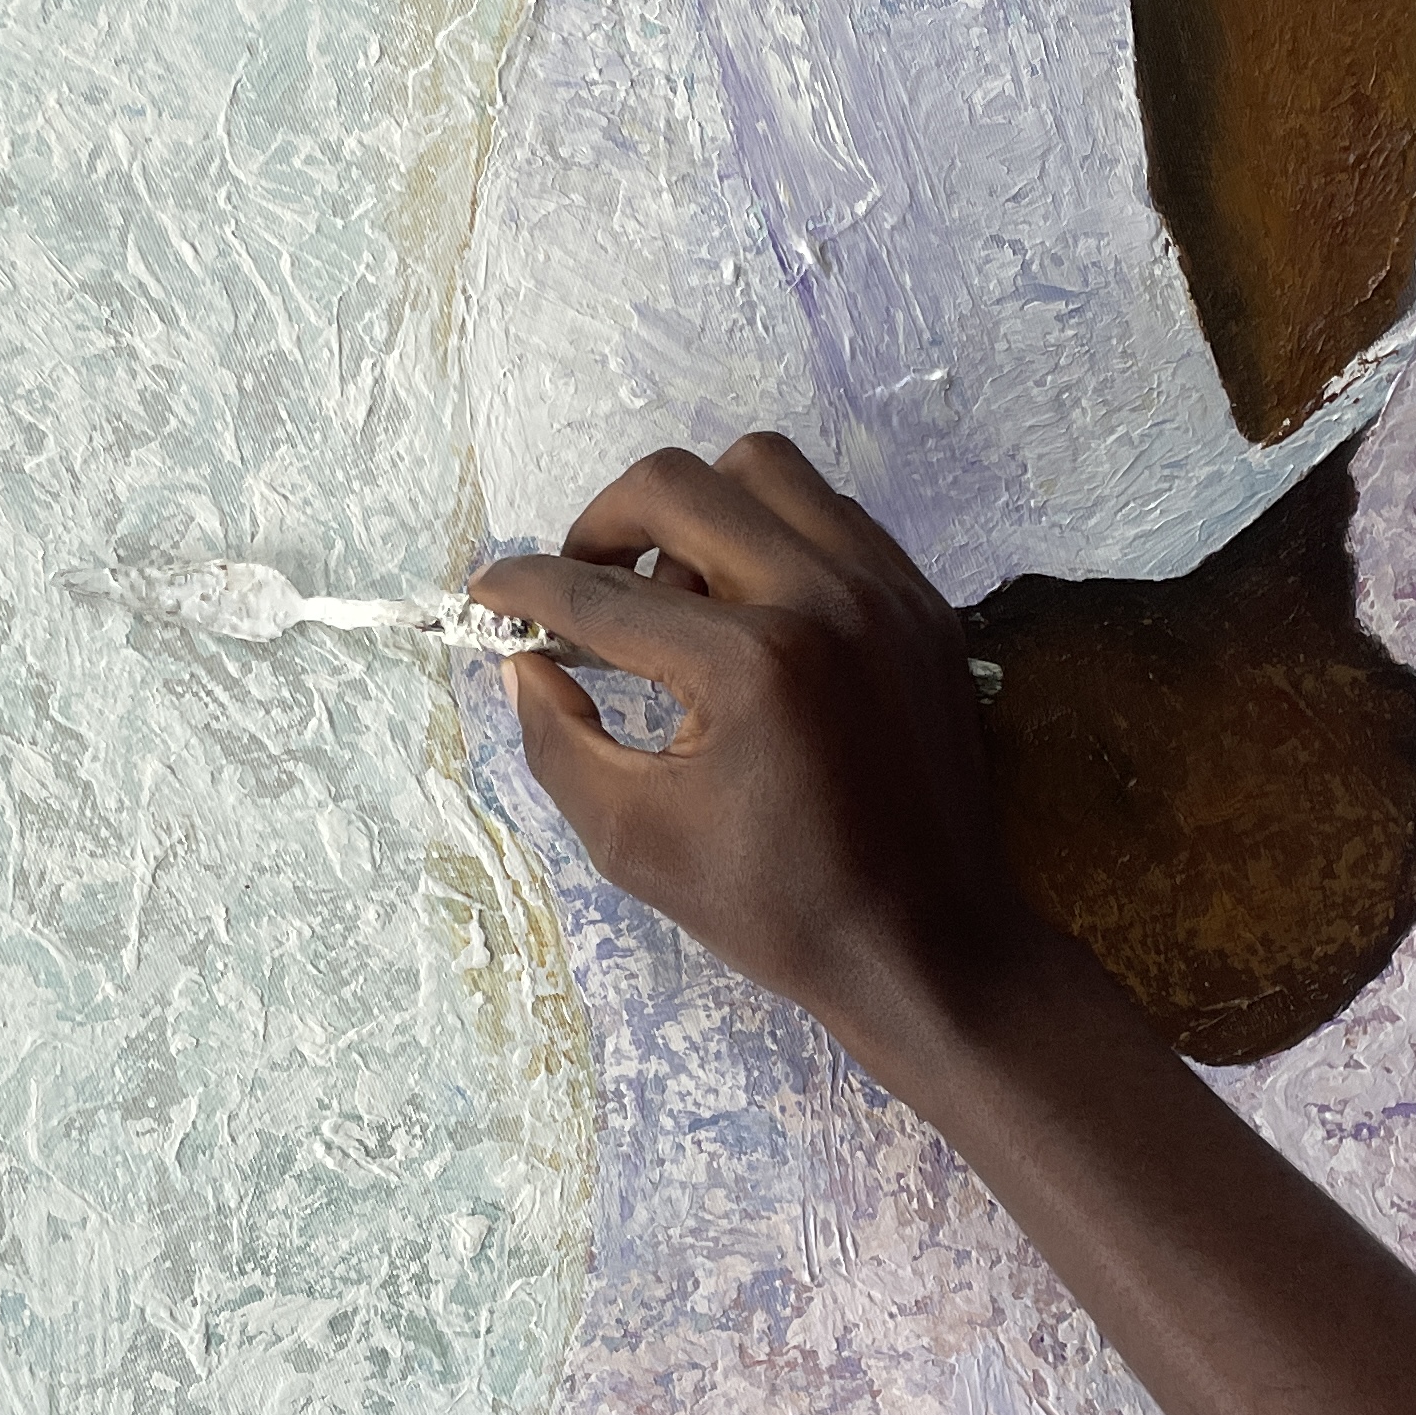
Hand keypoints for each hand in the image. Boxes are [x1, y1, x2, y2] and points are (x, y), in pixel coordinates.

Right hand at [471, 435, 1044, 1053]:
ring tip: (677, 594)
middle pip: (675, 486)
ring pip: (763, 469)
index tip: (488, 593)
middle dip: (599, 525)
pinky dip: (773, 533)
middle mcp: (823, 600)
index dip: (524, 590)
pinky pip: (832, 513)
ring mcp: (885, 591)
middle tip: (579, 583)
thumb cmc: (779, 907)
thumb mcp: (635, 841)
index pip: (600, 594)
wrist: (928, 944)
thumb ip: (558, 741)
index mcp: (749, 665)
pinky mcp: (922, 603)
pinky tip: (750, 606)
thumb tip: (525, 662)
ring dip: (696, 510)